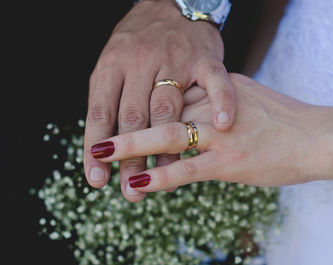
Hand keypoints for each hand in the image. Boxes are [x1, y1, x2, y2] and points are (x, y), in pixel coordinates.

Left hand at [83, 0, 235, 201]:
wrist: (174, 3)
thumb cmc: (144, 43)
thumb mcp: (118, 65)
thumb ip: (113, 99)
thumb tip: (102, 144)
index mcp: (113, 64)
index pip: (100, 111)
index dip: (96, 147)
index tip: (97, 180)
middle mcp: (141, 62)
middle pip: (133, 117)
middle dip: (129, 159)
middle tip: (127, 193)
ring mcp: (176, 60)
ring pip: (167, 108)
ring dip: (164, 150)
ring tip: (163, 186)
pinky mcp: (207, 58)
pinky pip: (215, 81)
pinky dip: (220, 101)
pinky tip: (223, 125)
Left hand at [91, 73, 329, 193]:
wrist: (319, 138)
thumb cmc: (289, 121)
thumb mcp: (251, 98)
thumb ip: (222, 101)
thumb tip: (203, 109)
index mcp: (221, 88)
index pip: (177, 94)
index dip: (150, 106)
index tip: (130, 115)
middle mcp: (216, 106)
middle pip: (164, 110)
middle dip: (130, 121)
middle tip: (100, 132)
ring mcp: (221, 134)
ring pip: (169, 136)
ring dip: (133, 145)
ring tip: (103, 153)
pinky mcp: (229, 161)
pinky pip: (188, 168)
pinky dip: (161, 175)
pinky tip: (139, 182)